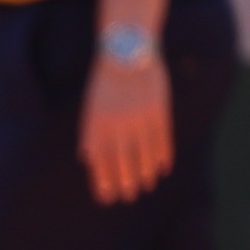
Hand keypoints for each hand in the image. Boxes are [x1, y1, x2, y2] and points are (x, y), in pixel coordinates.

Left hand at [80, 55, 172, 203]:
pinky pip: (162, 136)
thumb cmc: (105, 84)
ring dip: (145, 171)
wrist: (126, 52)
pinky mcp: (158, 108)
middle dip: (124, 180)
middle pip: (121, 159)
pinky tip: (163, 167)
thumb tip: (86, 158)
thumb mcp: (90, 107)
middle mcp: (117, 122)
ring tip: (146, 186)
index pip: (99, 159)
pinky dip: (163, 153)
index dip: (103, 179)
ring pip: (143, 151)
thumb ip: (89, 133)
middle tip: (128, 197)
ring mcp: (139, 116)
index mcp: (97, 123)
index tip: (106, 197)